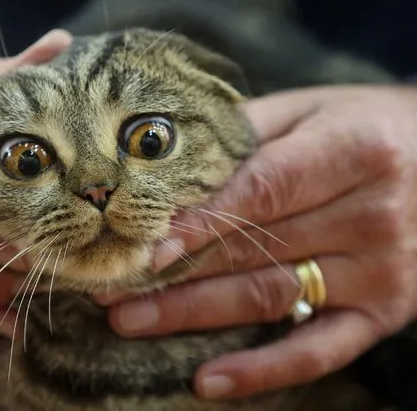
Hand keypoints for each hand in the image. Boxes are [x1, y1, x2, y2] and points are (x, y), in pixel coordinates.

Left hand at [100, 86, 416, 398]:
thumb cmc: (359, 128)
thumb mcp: (308, 111)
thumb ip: (241, 134)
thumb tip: (163, 164)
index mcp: (354, 151)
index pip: (261, 191)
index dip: (199, 220)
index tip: (143, 244)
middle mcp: (373, 215)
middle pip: (254, 249)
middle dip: (175, 271)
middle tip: (109, 284)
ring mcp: (380, 271)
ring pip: (268, 298)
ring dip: (192, 314)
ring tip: (128, 319)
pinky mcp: (382, 312)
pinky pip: (318, 350)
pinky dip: (261, 370)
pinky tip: (207, 381)